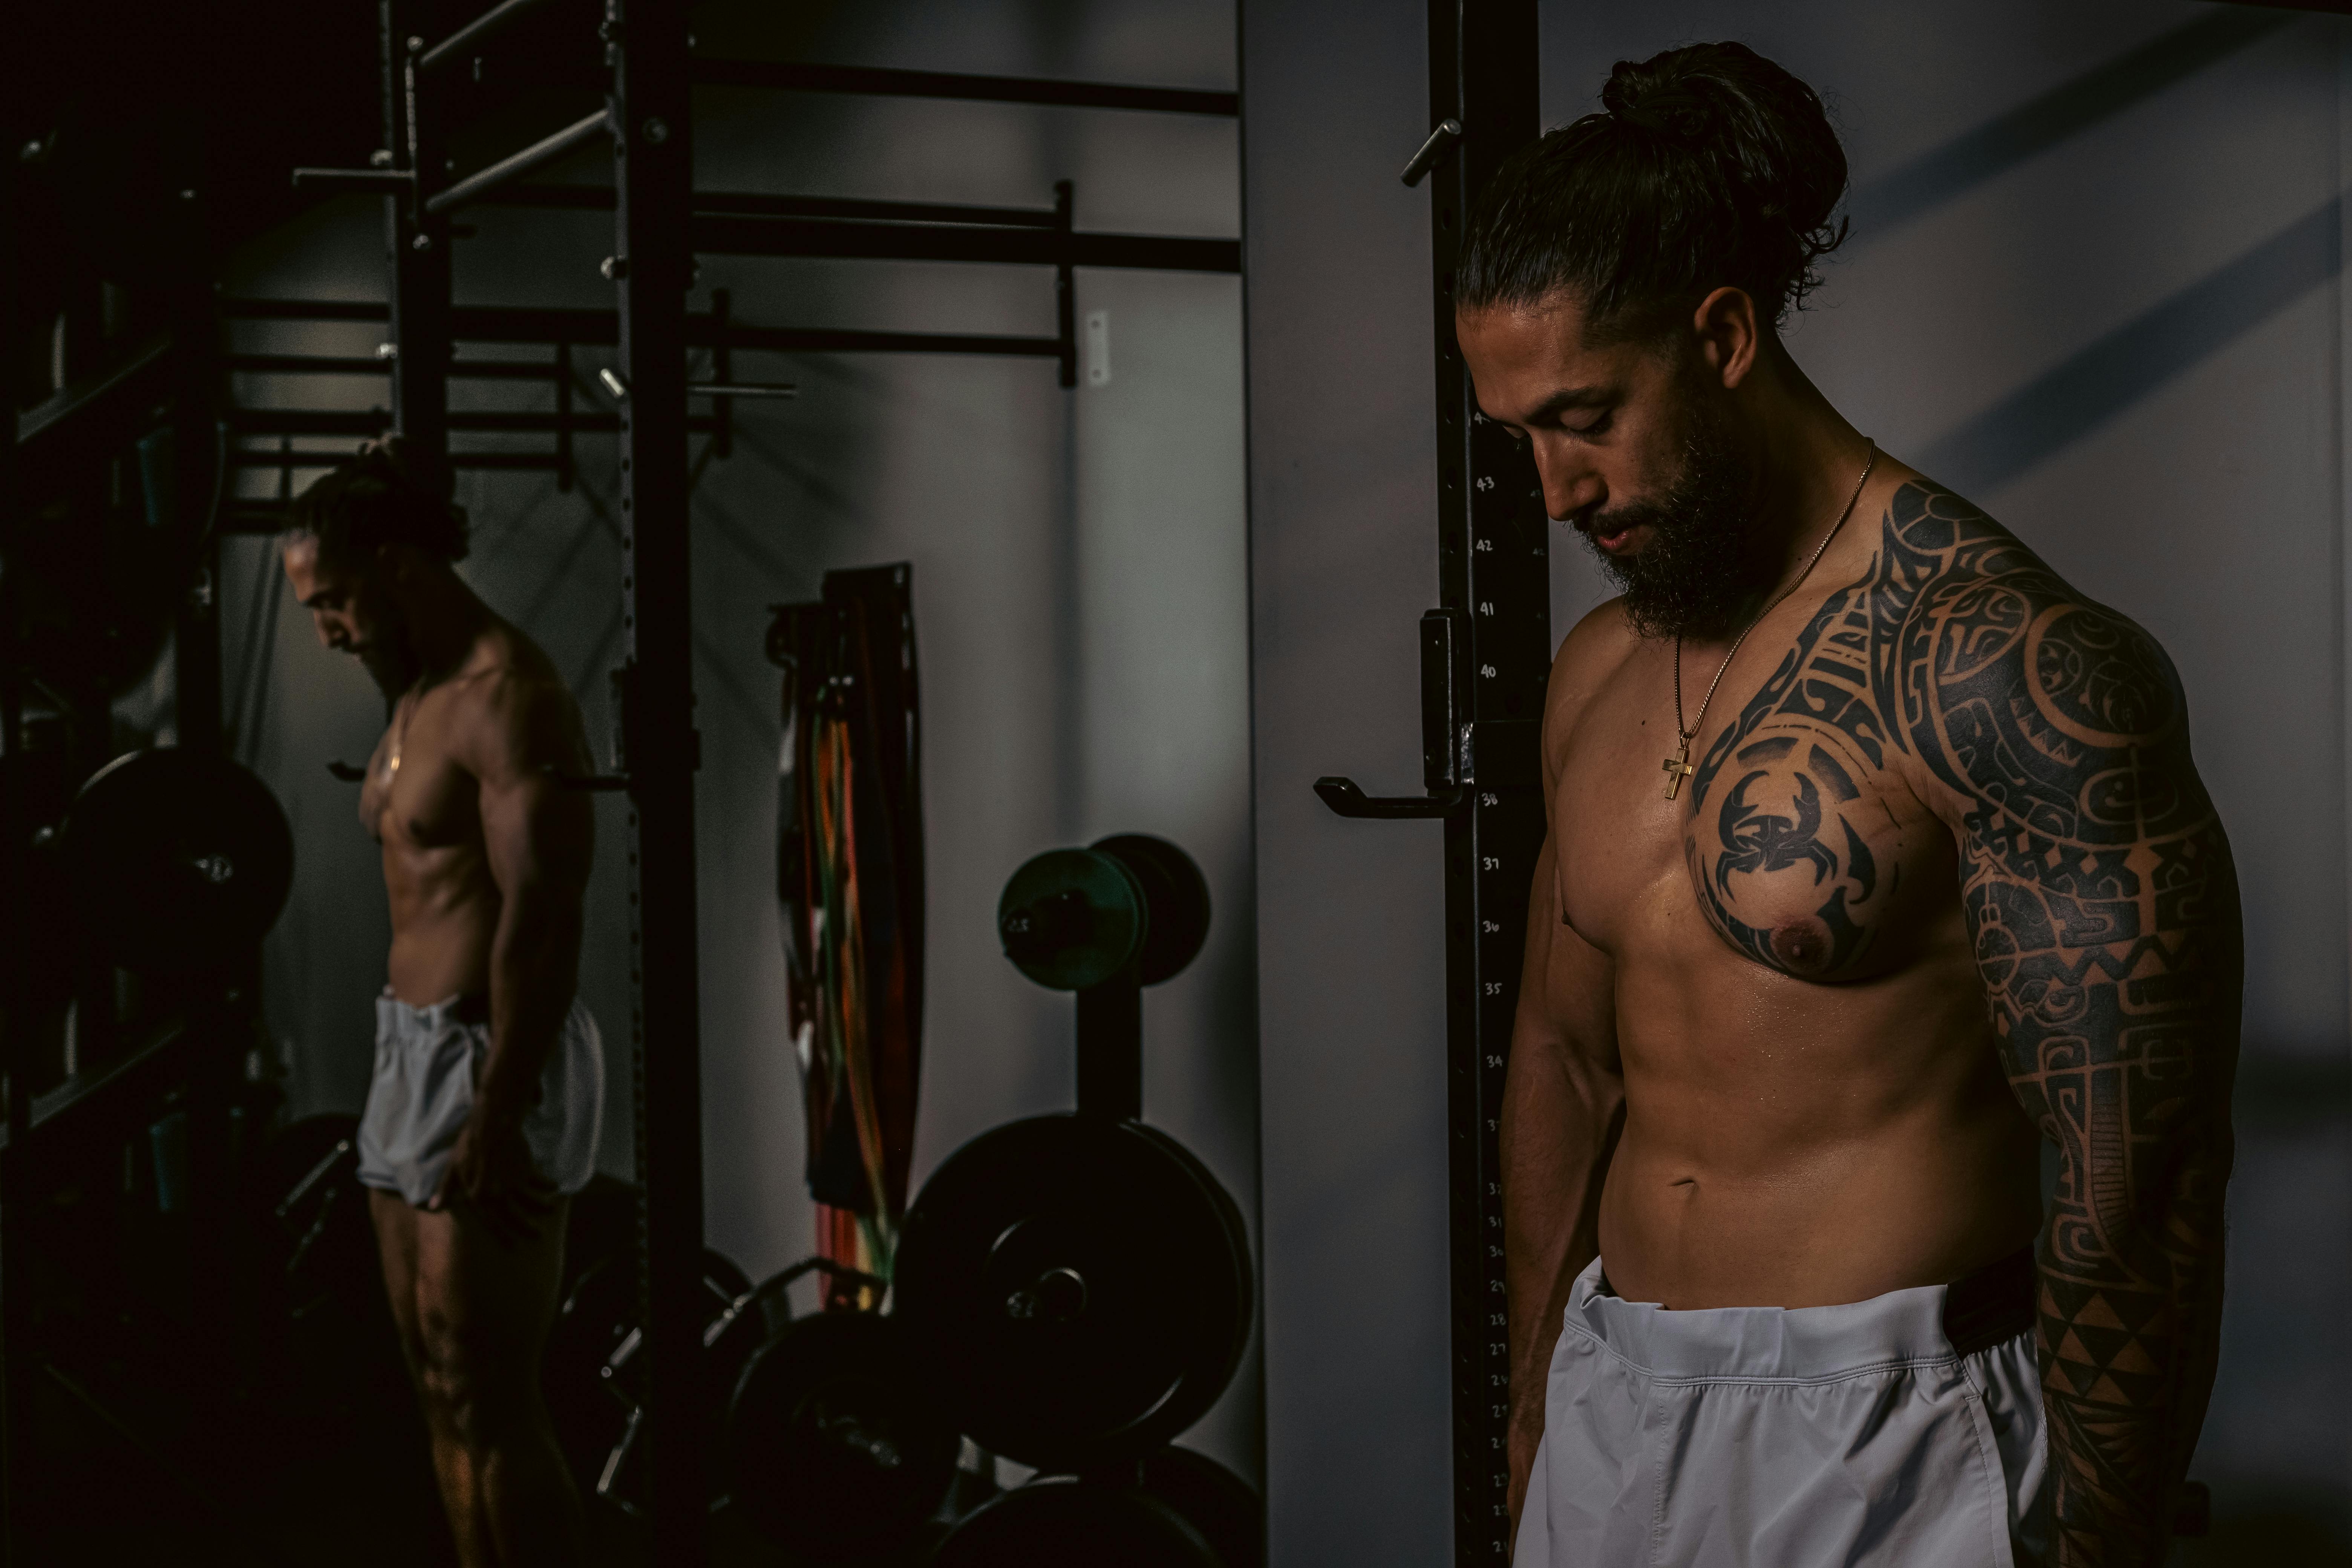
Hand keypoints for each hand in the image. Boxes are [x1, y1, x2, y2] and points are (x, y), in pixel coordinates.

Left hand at [431, 1107, 556, 1244]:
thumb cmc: (468, 1146)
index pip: (490, 1222)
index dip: (502, 1236)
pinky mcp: (525, 1169)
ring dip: (542, 1207)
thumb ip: (444, 1190)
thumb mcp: (452, 1168)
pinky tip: (555, 1186)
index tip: (513, 1247)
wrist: (490, 1123)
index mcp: (476, 1196)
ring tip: (551, 1211)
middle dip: (526, 1229)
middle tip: (538, 1237)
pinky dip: (548, 1185)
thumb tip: (434, 1208)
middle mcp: (495, 1194)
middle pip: (513, 1217)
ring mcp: (512, 1183)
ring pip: (530, 1202)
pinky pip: (540, 1182)